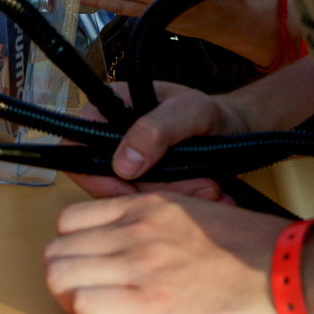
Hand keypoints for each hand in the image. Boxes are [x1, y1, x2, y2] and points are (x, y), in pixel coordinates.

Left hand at [42, 191, 293, 313]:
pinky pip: (84, 308)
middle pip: (56, 250)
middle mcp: (136, 231)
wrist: (297, 279)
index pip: (72, 220)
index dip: (77, 251)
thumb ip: (162, 222)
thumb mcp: (202, 215)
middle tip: (97, 298)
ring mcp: (139, 265)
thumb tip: (142, 242)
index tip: (95, 271)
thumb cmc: (262, 255)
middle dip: (69, 279)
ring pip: (59, 276)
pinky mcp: (149, 305)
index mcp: (149, 207)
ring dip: (75, 301)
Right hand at [76, 80, 239, 200]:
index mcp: (108, 108)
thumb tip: (123, 164)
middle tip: (198, 188)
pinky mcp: (146, 182)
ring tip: (210, 189)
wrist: (237, 128)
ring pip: (130, 196)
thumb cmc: (212, 111)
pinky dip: (178, 204)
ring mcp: (128, 162)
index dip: (96, 175)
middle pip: (107, 180)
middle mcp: (112, 137)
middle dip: (151, 192)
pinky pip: (148, 203)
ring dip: (171, 200)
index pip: (77, 147)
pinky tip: (209, 195)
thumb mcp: (190, 111)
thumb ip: (157, 130)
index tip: (131, 191)